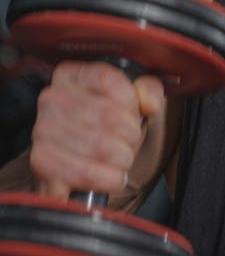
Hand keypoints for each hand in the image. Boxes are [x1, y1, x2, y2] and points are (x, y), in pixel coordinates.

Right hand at [29, 60, 164, 199]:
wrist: (79, 166)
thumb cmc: (105, 130)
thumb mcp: (130, 103)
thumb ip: (147, 91)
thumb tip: (151, 103)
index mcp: (70, 76)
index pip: (109, 79)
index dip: (131, 102)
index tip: (133, 115)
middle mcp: (51, 99)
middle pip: (110, 115)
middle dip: (130, 136)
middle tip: (126, 143)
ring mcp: (43, 130)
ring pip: (104, 147)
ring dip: (122, 160)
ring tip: (117, 160)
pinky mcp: (43, 162)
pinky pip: (89, 174)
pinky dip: (110, 179)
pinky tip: (109, 176)